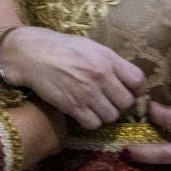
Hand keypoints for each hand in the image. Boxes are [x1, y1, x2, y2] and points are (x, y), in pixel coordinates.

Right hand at [0, 26, 145, 129]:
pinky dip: (91, 121)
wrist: (31, 54)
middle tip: (110, 99)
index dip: (136, 88)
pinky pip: (93, 124)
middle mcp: (101, 76)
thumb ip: (111, 62)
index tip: (128, 89)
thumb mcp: (92, 47)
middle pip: (127, 102)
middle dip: (120, 103)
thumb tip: (128, 79)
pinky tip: (85, 113)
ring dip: (106, 114)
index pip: (139, 80)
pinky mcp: (72, 106)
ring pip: (112, 116)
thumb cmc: (62, 47)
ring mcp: (87, 93)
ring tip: (97, 106)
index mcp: (108, 59)